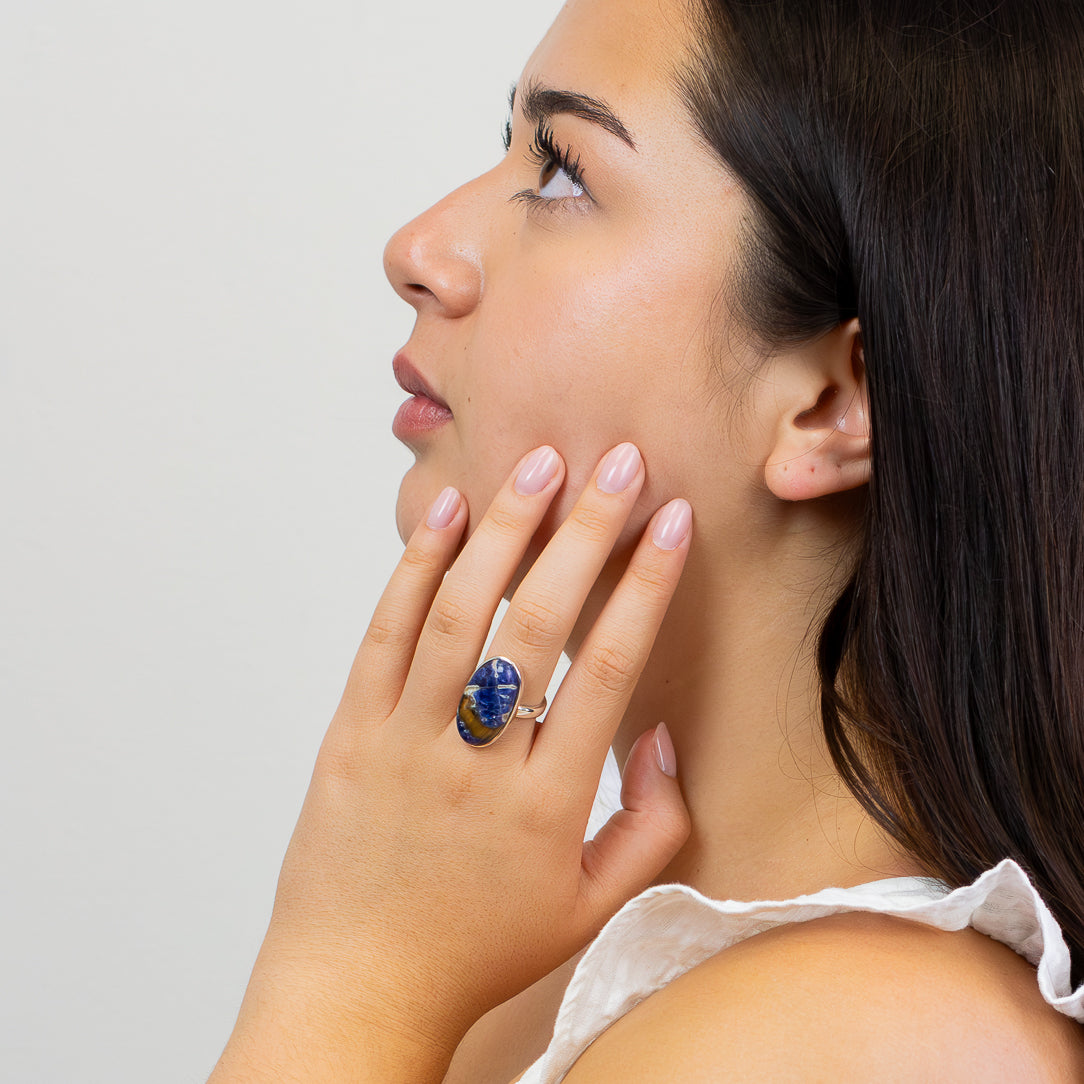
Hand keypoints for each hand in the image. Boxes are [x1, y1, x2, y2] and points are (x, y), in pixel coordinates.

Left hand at [213, 443, 691, 1081]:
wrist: (358, 985)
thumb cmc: (480, 947)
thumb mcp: (591, 910)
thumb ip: (652, 826)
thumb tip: (665, 735)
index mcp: (546, 806)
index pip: (606, 670)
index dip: (644, 587)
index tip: (672, 522)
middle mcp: (476, 763)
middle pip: (537, 623)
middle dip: (586, 532)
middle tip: (619, 462)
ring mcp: (405, 741)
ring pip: (457, 613)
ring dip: (503, 529)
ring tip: (541, 464)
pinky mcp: (350, 732)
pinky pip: (384, 634)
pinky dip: (416, 567)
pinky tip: (448, 512)